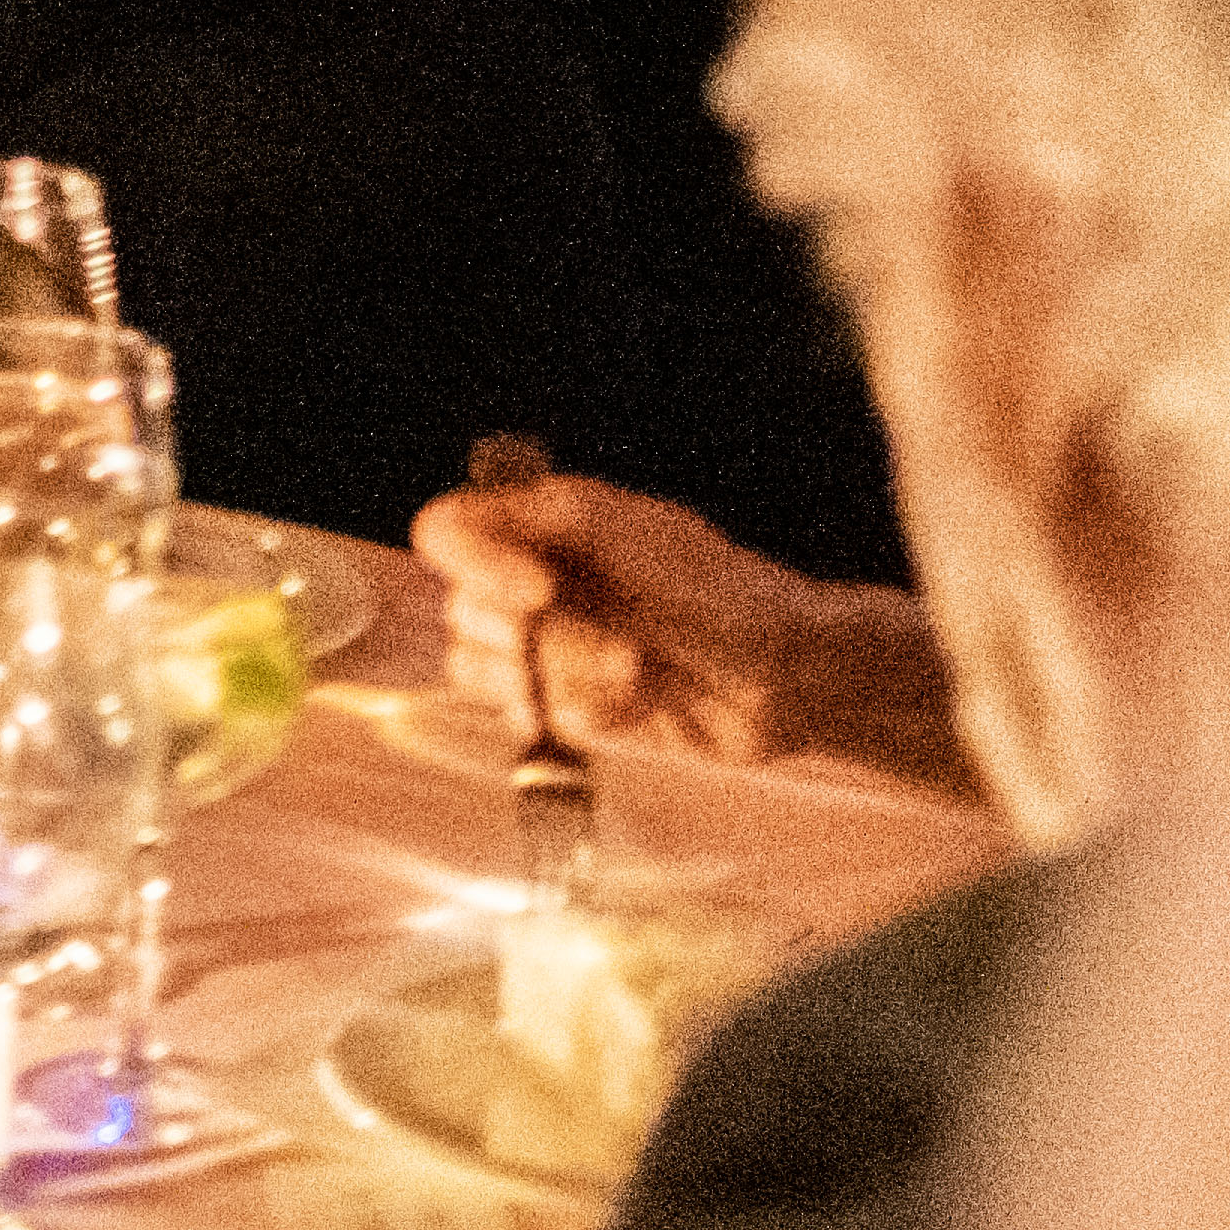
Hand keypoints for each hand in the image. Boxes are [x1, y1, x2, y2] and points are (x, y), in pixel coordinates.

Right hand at [412, 468, 954, 786]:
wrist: (786, 678)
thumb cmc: (720, 591)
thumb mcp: (626, 530)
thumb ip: (530, 512)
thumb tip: (443, 527)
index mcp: (543, 524)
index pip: (444, 534)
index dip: (473, 565)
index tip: (537, 590)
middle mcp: (534, 580)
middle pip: (464, 614)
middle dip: (544, 641)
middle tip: (619, 644)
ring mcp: (548, 646)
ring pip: (487, 673)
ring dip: (567, 678)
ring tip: (638, 671)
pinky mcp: (569, 704)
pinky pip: (535, 717)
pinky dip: (591, 711)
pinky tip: (644, 701)